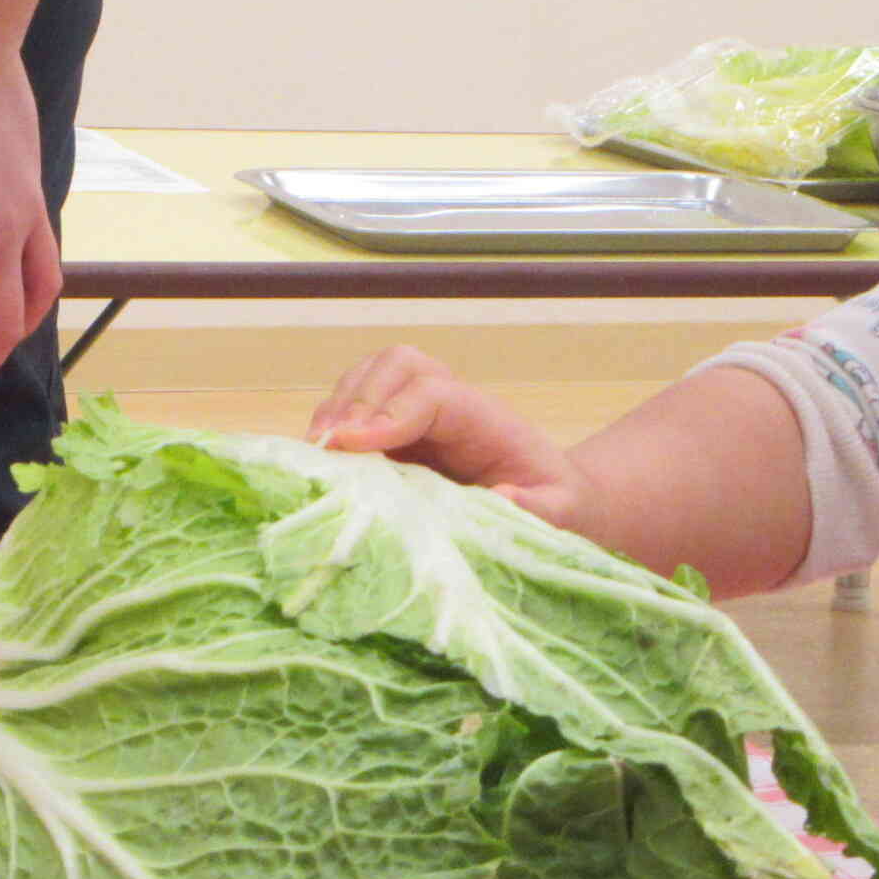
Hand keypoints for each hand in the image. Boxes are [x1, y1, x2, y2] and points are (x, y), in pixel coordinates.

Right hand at [309, 347, 591, 528]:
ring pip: (368, 377)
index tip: (354, 444)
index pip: (432, 392)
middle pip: (395, 365)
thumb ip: (540, 508)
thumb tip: (502, 498)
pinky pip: (355, 406)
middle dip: (356, 400)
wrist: (550, 498)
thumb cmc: (555, 504)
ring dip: (337, 407)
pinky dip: (332, 424)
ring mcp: (418, 411)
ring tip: (316, 453)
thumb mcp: (562, 513)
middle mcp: (449, 402)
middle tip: (328, 447)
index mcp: (487, 417)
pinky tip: (320, 460)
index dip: (389, 412)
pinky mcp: (394, 430)